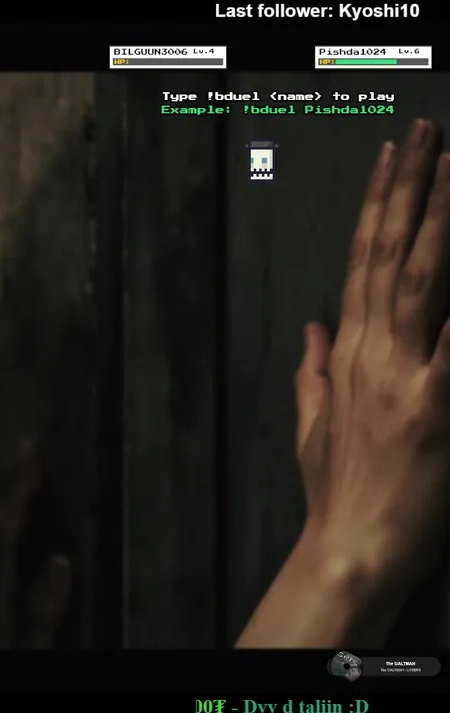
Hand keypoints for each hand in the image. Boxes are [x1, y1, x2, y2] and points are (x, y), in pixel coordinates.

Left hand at [0, 442, 70, 647]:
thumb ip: (45, 610)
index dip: (20, 490)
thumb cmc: (12, 660)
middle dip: (8, 484)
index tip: (34, 452)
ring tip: (18, 470)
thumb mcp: (34, 649)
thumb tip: (62, 559)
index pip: (6, 532)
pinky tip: (4, 520)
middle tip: (26, 444)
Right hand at [295, 118, 449, 594]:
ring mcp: (405, 375)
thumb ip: (312, 370)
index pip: (361, 261)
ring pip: (419, 279)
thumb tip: (311, 325)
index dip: (379, 205)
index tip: (392, 159)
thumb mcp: (314, 424)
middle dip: (408, 189)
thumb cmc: (338, 488)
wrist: (354, 544)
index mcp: (346, 354)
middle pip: (389, 254)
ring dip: (436, 219)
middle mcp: (373, 352)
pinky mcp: (435, 405)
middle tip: (423, 134)